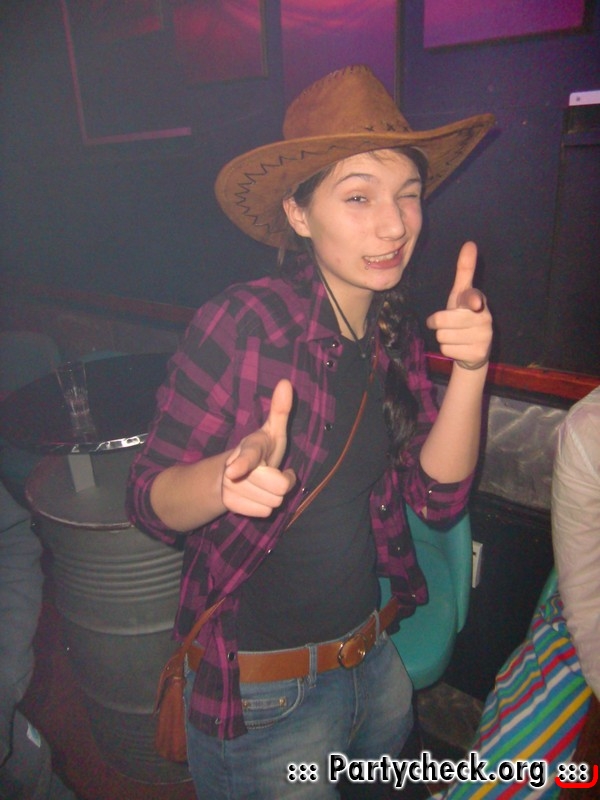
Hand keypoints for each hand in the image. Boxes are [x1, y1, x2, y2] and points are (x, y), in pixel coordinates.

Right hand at [222, 379, 296, 516]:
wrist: (234, 474)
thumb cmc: (261, 450)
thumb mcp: (272, 431)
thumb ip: (280, 410)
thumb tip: (286, 382)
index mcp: (249, 447)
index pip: (247, 456)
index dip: (242, 464)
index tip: (233, 472)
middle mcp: (236, 466)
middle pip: (278, 488)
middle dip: (282, 482)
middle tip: (271, 472)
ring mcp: (230, 486)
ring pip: (272, 502)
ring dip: (273, 495)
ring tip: (263, 483)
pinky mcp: (230, 504)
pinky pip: (263, 512)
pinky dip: (264, 505)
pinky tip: (256, 495)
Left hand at [426, 241, 491, 369]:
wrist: (473, 351)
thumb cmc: (463, 317)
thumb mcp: (461, 295)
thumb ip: (465, 271)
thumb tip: (470, 244)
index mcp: (478, 302)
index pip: (472, 300)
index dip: (471, 302)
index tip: (474, 304)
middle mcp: (484, 319)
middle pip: (443, 321)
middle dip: (439, 324)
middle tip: (449, 324)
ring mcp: (483, 338)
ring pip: (442, 336)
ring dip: (443, 337)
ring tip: (455, 336)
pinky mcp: (478, 354)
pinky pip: (447, 349)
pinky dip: (448, 349)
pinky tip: (459, 347)